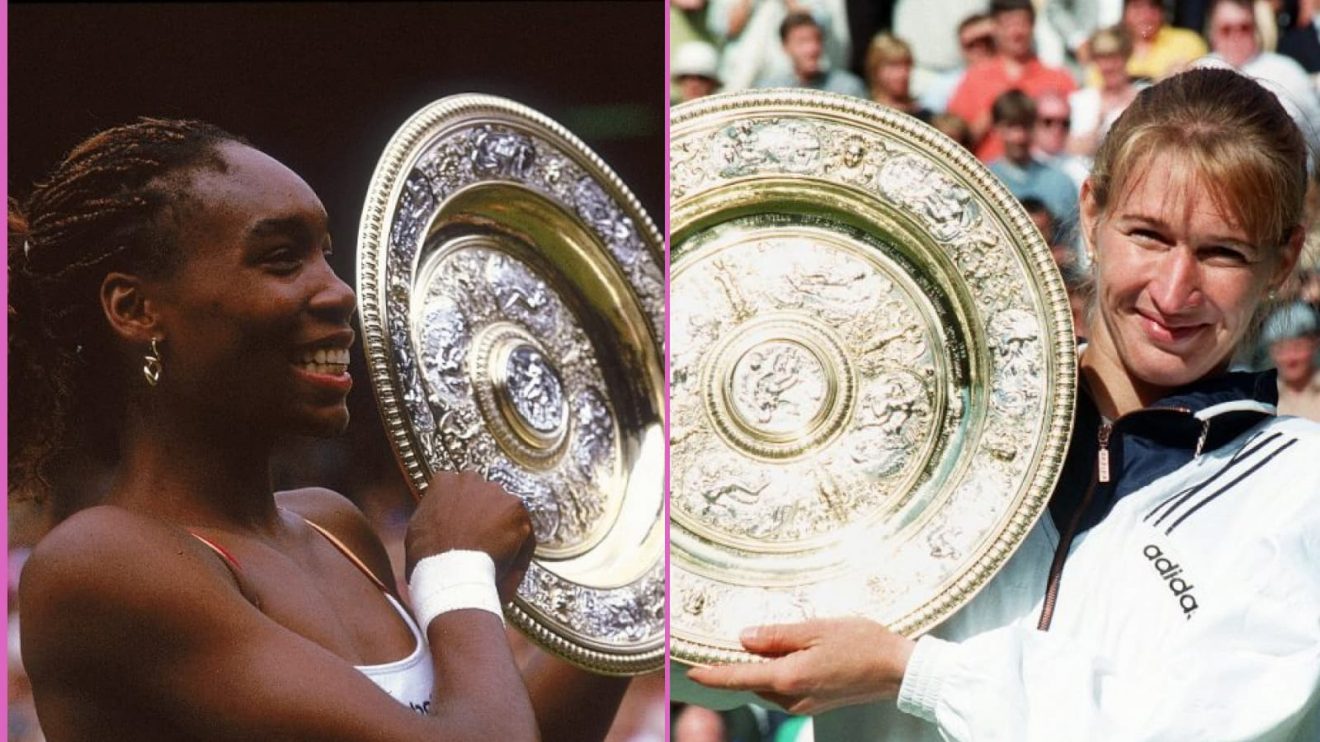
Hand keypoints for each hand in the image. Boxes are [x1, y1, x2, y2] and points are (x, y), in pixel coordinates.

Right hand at [405, 470, 535, 603]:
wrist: (450, 573)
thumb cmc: (428, 559)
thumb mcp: (417, 529)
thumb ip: (432, 515)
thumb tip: (441, 522)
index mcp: (443, 481)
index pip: (458, 491)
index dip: (462, 513)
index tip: (464, 530)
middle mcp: (471, 479)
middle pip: (483, 497)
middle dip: (484, 516)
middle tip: (482, 544)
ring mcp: (495, 492)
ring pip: (504, 511)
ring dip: (502, 530)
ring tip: (495, 559)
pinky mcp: (516, 508)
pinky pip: (523, 528)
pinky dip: (519, 547)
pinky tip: (508, 566)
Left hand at [686, 617, 915, 714]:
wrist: (899, 670)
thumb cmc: (863, 644)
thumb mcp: (817, 630)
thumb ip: (777, 636)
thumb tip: (744, 639)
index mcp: (789, 678)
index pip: (739, 677)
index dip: (712, 674)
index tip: (690, 671)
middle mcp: (793, 697)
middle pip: (752, 683)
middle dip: (736, 668)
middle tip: (719, 646)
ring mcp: (806, 703)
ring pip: (769, 687)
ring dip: (758, 670)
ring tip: (751, 646)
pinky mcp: (818, 702)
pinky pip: (785, 689)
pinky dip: (776, 674)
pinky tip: (782, 656)